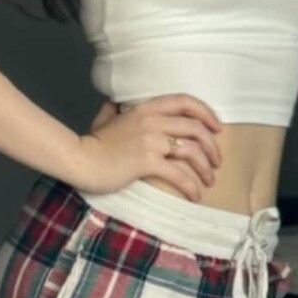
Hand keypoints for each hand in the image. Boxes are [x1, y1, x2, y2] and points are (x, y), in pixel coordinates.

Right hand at [75, 94, 224, 199]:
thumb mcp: (105, 119)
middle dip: (212, 147)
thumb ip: (115, 110)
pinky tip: (195, 195)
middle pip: (196, 129)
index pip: (185, 101)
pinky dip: (191, 186)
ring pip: (192, 150)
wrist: (80, 159)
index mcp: (146, 108)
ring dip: (206, 167)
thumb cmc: (92, 143)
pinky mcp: (147, 162)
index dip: (206, 112)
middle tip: (216, 162)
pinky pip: (179, 174)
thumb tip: (116, 104)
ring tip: (209, 181)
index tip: (217, 128)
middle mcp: (152, 121)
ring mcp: (151, 141)